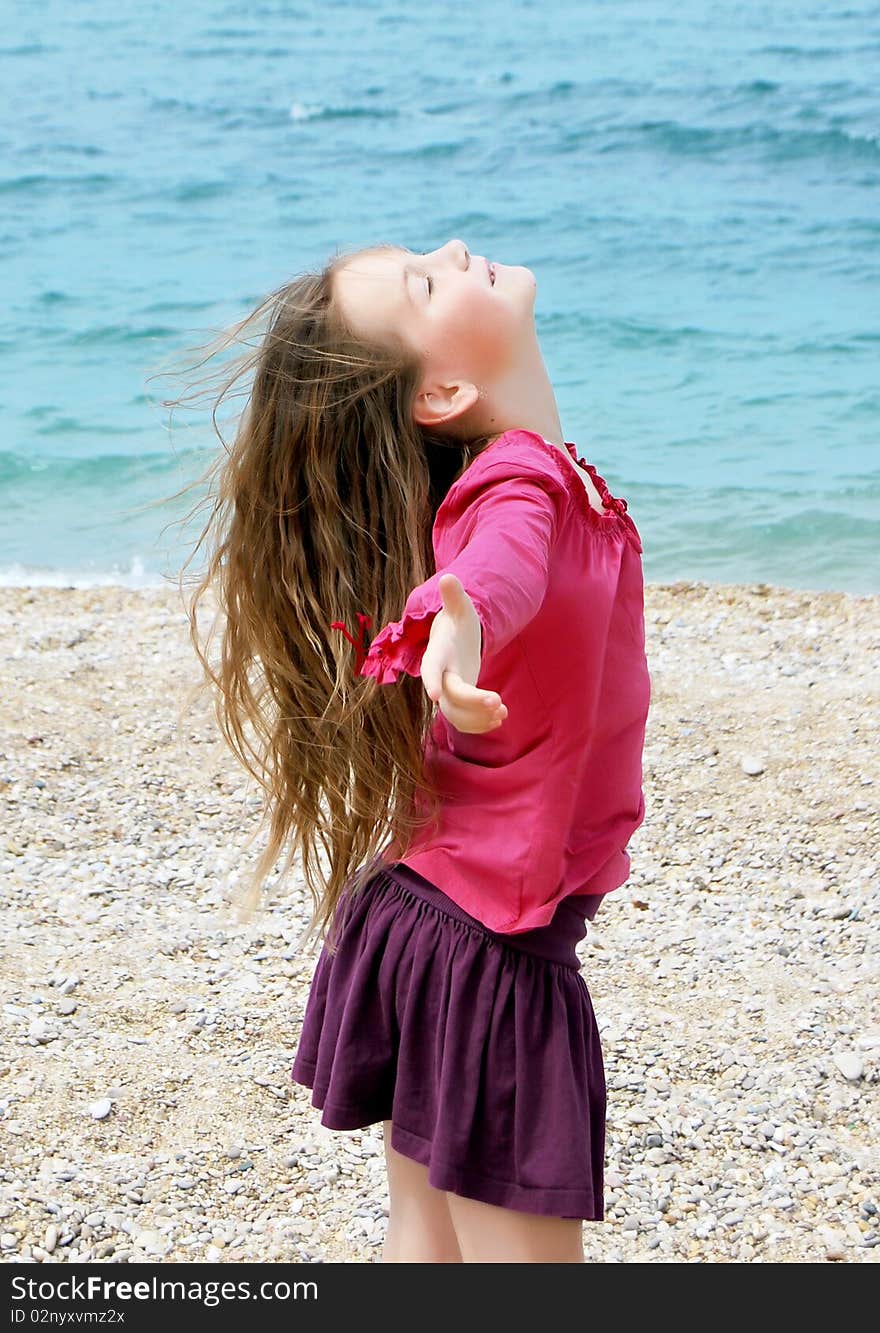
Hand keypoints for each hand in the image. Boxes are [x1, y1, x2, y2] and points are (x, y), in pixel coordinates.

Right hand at [420, 573, 507, 733]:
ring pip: (455, 716)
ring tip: (503, 712)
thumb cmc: (458, 624)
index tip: (434, 696)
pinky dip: (480, 724)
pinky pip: (464, 722)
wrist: (455, 643)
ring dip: (478, 719)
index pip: (430, 668)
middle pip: (449, 697)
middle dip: (471, 704)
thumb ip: (454, 597)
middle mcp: (440, 677)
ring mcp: (448, 693)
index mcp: (438, 654)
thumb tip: (448, 577)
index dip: (431, 681)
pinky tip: (501, 717)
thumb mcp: (460, 609)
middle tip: (498, 702)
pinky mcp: (459, 704)